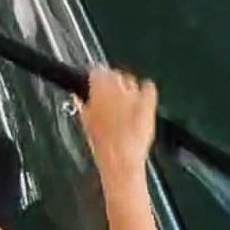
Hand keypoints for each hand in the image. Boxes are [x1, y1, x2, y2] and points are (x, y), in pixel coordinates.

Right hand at [80, 66, 156, 183]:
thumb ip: (84, 103)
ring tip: (125, 101)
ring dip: (127, 88)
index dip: (95, 78)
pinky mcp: (149, 104)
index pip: (96, 70)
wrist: (121, 159)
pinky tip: (142, 98)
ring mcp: (135, 94)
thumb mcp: (85, 120)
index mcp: (98, 87)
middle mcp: (117, 86)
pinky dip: (145, 91)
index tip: (94, 84)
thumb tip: (80, 97)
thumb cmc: (101, 142)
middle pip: (115, 74)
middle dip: (112, 82)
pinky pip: (149, 87)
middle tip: (109, 96)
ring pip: (131, 81)